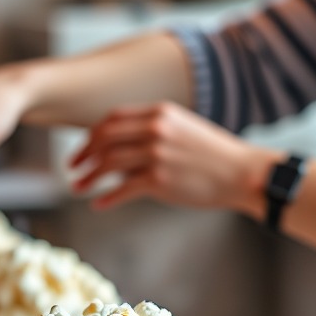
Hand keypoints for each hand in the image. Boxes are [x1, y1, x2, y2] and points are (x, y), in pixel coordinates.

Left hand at [70, 101, 277, 215]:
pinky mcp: (160, 180)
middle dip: (83, 154)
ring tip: (79, 187)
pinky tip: (98, 203)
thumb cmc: (214, 155)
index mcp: (159, 113)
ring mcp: (156, 154)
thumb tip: (119, 151)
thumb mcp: (182, 129)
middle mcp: (155, 129)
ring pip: (108, 163)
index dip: (92, 134)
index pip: (112, 118)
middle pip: (104, 137)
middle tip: (73, 168)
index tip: (83, 148)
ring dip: (89, 177)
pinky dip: (107, 197)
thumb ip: (151, 133)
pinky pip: (122, 188)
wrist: (242, 172)